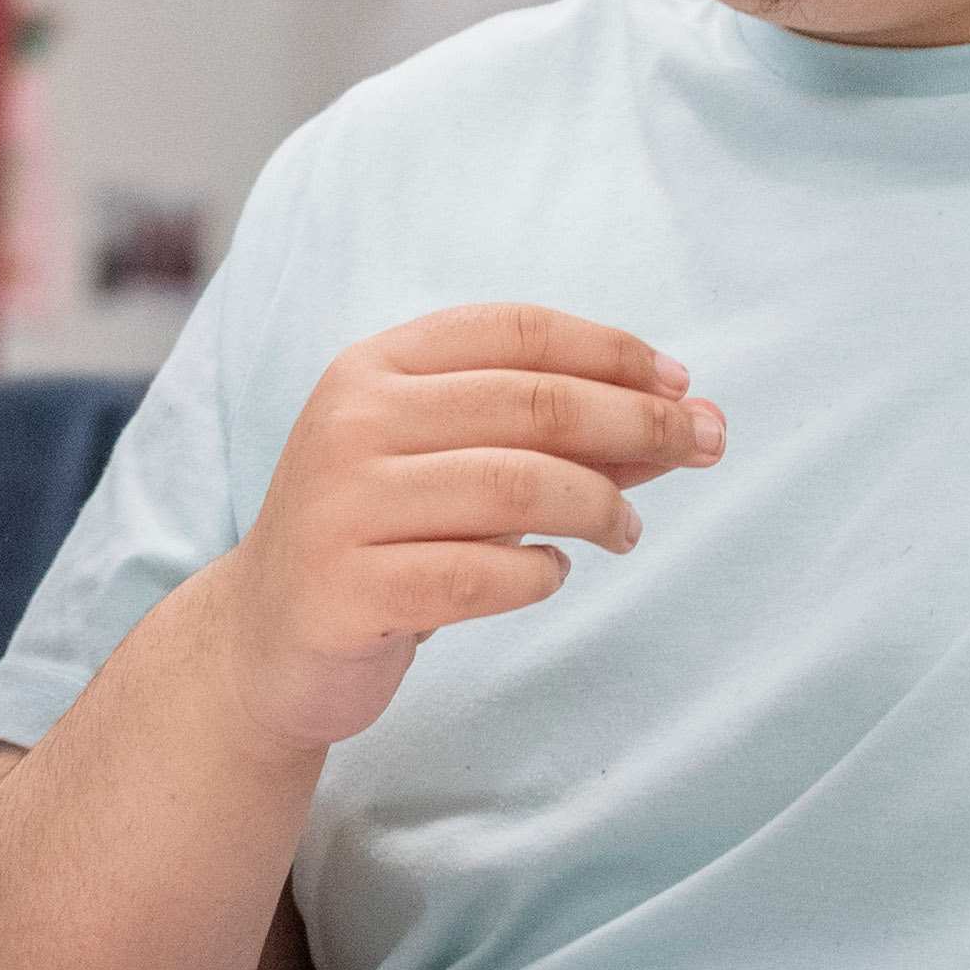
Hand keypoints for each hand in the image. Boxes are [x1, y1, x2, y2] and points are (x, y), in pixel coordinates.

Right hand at [202, 306, 716, 753]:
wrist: (267, 638)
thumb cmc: (383, 537)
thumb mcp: (456, 466)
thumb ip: (560, 438)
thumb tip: (694, 416)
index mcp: (373, 368)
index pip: (513, 331)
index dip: (609, 350)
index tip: (678, 385)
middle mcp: (351, 423)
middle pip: (531, 404)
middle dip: (637, 422)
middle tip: (702, 447)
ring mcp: (343, 507)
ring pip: (517, 488)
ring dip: (601, 506)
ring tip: (626, 531)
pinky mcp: (347, 590)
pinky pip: (481, 576)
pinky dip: (541, 575)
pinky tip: (553, 575)